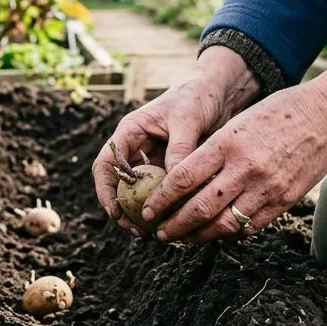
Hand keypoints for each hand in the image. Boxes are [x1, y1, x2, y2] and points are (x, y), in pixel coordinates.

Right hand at [92, 47, 260, 232]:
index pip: (106, 165)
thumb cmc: (199, 97)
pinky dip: (165, 206)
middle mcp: (137, 148)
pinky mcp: (170, 168)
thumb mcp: (187, 120)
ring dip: (144, 212)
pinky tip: (175, 220)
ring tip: (155, 233)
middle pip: (119, 184)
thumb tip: (174, 183)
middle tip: (138, 230)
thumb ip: (179, 150)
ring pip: (140, 192)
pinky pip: (162, 191)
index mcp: (130, 132)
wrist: (221, 93)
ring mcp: (153, 160)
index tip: (116, 213)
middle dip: (124, 210)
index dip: (106, 191)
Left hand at [144, 58, 326, 242]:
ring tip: (183, 239)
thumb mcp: (235, 125)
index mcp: (226, 144)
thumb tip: (181, 182)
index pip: (181, 179)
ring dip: (198, 236)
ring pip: (223, 225)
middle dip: (173, 226)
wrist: (326, 115)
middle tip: (159, 233)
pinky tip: (216, 234)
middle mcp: (244, 168)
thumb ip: (211, 153)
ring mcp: (265, 188)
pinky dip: (229, 234)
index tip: (147, 210)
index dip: (160, 200)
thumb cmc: (276, 114)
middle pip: (198, 208)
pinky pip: (250, 227)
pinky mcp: (283, 201)